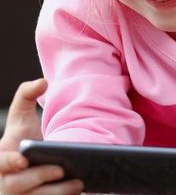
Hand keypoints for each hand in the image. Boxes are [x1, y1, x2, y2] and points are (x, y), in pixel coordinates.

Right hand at [0, 79, 82, 193]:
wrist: (33, 166)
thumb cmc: (24, 140)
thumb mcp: (21, 120)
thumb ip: (25, 96)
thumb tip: (42, 82)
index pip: (0, 164)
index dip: (8, 163)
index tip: (23, 160)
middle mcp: (3, 182)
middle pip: (18, 185)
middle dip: (40, 177)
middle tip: (61, 169)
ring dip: (56, 193)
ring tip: (78, 184)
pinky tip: (77, 192)